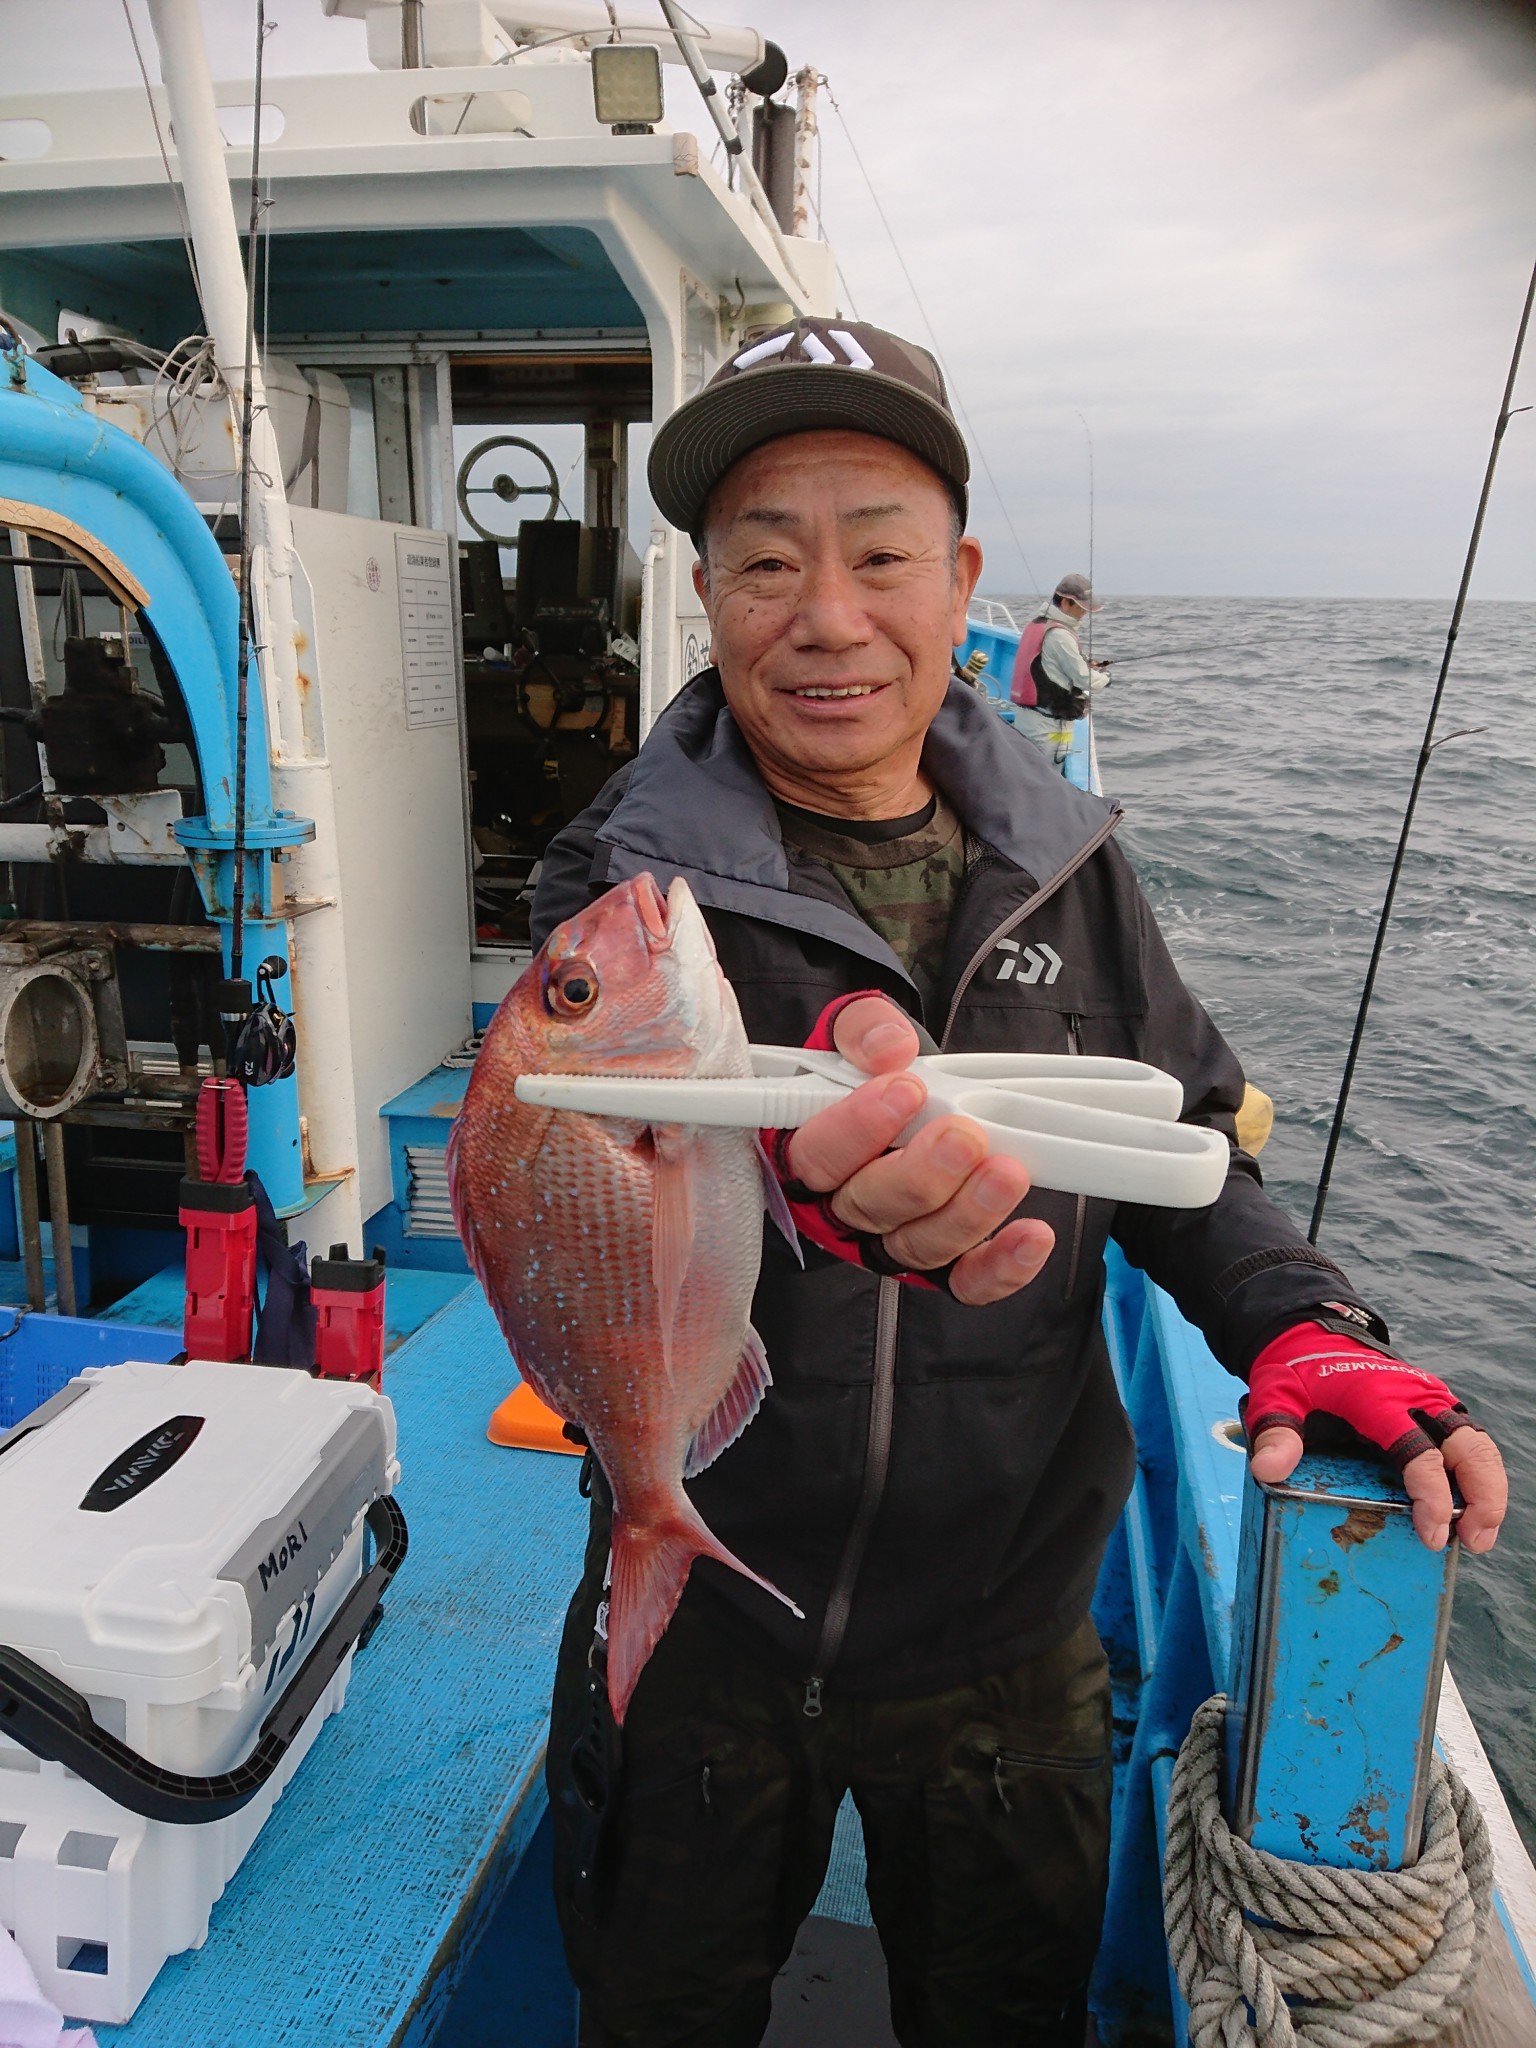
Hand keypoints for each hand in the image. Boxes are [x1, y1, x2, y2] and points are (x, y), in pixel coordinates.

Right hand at [783, 996, 1054, 1305]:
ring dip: (966, 1213)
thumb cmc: (872, 1073)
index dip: (858, 1129)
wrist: (911, 1095)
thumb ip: (863, 1029)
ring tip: (1005, 1174)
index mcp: (811, 1150)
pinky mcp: (939, 1263)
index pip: (819, 1154)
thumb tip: (887, 1048)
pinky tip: (1031, 1236)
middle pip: (869, 1206)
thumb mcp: (856, 1032)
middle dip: (921, 1173)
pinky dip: (1000, 1266)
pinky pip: (965, 1281)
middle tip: (963, 1137)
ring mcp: (891, 1239)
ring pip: (919, 1245)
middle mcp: (844, 1204)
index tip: (906, 1091)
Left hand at [1246, 1324, 1506, 1553]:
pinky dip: (1480, 1473)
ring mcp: (1430, 1398)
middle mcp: (1415, 1395)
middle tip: (1474, 1541)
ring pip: (1477, 1443)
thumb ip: (1275, 1431)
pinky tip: (1472, 1509)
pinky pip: (1469, 1439)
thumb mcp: (1275, 1396)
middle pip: (1467, 1446)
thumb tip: (1268, 1470)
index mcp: (1378, 1397)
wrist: (1313, 1337)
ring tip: (1479, 1535)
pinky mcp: (1436, 1404)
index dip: (1431, 1492)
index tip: (1431, 1532)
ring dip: (1489, 1488)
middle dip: (1481, 1495)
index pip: (1418, 1449)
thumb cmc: (1297, 1373)